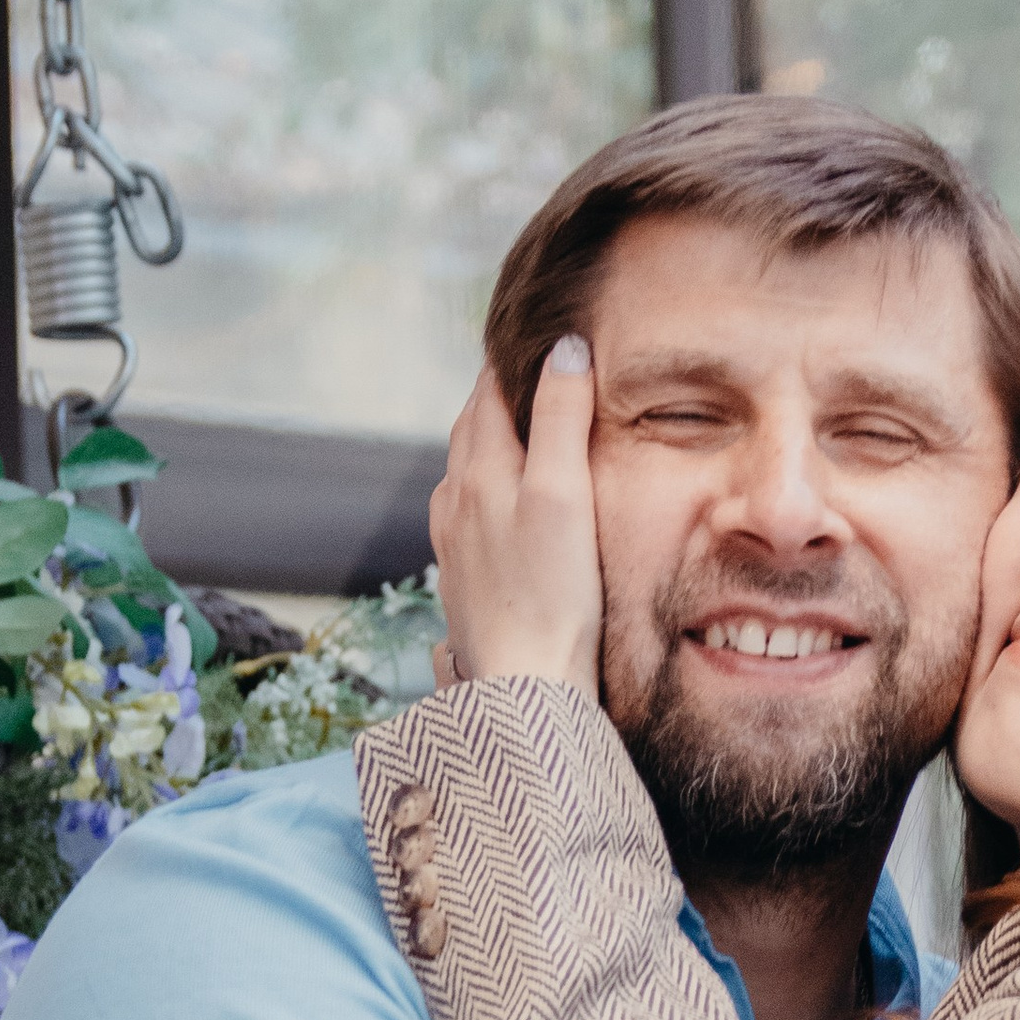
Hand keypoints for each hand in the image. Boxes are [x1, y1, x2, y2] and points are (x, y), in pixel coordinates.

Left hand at [428, 342, 603, 693]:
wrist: (522, 688)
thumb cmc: (552, 594)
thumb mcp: (566, 494)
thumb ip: (562, 418)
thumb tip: (563, 347)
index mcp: (480, 469)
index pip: (490, 389)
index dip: (514, 357)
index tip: (538, 332)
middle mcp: (455, 499)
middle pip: (473, 425)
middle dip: (500, 393)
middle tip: (532, 368)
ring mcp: (452, 541)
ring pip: (466, 469)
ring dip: (491, 441)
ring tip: (523, 429)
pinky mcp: (462, 578)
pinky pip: (468, 512)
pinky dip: (488, 488)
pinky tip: (505, 506)